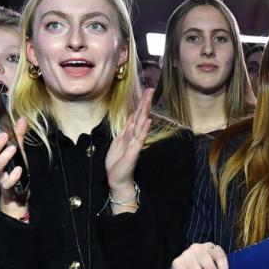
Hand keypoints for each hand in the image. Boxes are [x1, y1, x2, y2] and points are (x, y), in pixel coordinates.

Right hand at [0, 110, 28, 217]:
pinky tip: (19, 170)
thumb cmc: (15, 168)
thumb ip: (19, 136)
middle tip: (4, 134)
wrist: (17, 193)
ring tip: (13, 149)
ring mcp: (0, 174)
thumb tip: (22, 119)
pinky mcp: (7, 185)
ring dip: (4, 157)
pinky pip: (7, 182)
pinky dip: (13, 176)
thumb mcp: (19, 151)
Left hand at [105, 88, 152, 210]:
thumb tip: (133, 118)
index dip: (141, 102)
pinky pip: (139, 139)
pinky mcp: (134, 151)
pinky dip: (143, 130)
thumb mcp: (119, 142)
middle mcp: (134, 136)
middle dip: (145, 103)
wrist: (117, 178)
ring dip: (145, 112)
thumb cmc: (117, 162)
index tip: (147, 91)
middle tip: (151, 89)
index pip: (137, 114)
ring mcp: (135, 143)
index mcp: (129, 133)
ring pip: (141, 125)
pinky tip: (147, 121)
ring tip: (148, 100)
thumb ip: (126, 130)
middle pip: (140, 116)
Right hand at [171, 242, 229, 268]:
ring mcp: (186, 255)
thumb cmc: (203, 262)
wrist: (184, 258)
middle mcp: (198, 249)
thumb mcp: (212, 260)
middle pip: (209, 266)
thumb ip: (219, 268)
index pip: (219, 255)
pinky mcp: (177, 263)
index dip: (224, 268)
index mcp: (210, 246)